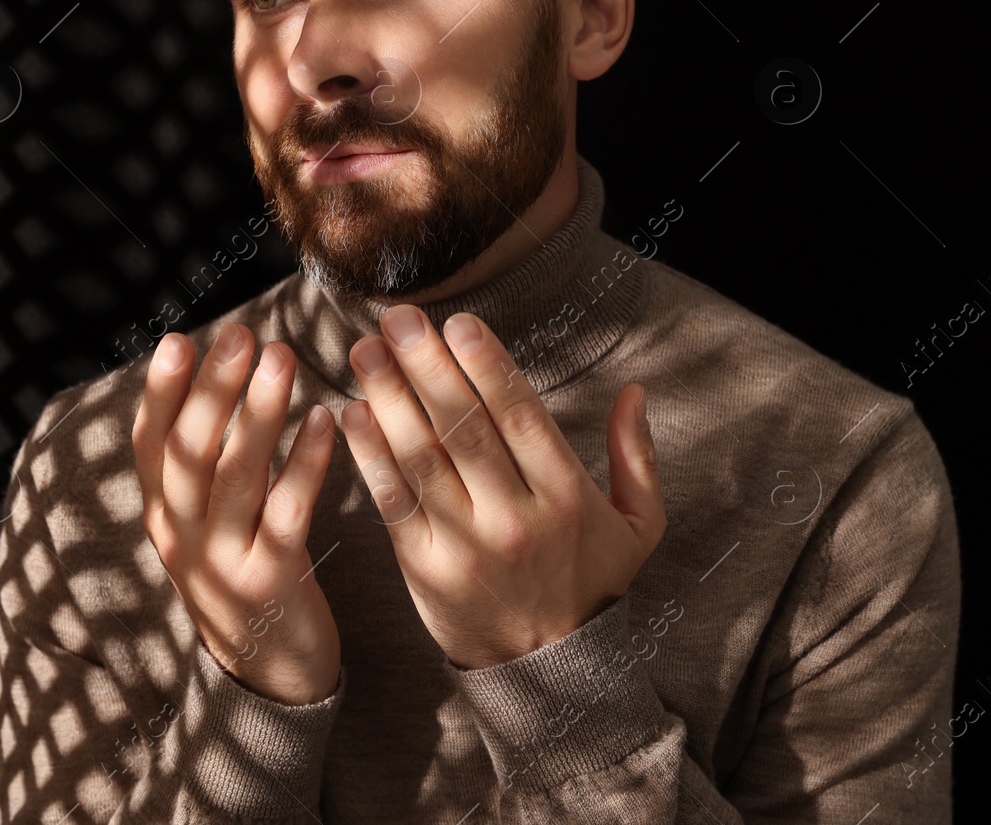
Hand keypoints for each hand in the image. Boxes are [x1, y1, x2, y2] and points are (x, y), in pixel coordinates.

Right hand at [132, 324, 340, 703]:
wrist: (268, 675)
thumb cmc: (246, 574)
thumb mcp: (208, 524)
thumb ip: (206, 464)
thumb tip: (215, 376)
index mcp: (164, 517)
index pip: (151, 445)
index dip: (161, 393)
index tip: (178, 340)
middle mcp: (182, 537)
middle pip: (189, 453)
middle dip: (212, 389)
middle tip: (241, 335)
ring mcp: (223, 562)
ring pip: (235, 477)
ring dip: (258, 413)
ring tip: (281, 359)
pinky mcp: (271, 582)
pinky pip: (288, 514)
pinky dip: (305, 463)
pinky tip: (326, 420)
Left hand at [340, 306, 665, 668]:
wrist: (549, 672)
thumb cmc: (593, 586)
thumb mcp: (638, 526)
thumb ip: (636, 457)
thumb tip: (634, 392)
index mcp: (567, 498)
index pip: (521, 416)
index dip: (486, 365)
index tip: (458, 322)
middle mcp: (516, 519)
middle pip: (464, 428)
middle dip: (428, 366)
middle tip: (399, 318)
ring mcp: (467, 545)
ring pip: (422, 459)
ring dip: (388, 398)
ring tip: (366, 350)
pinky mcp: (426, 569)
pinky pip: (393, 502)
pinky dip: (369, 456)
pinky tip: (351, 413)